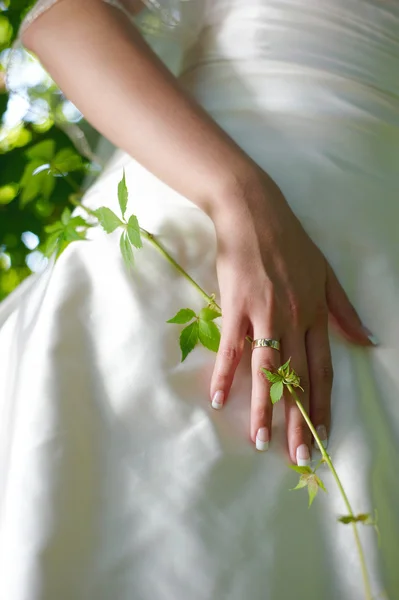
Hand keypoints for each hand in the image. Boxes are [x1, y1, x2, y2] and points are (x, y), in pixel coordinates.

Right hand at [209, 169, 375, 462]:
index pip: (322, 368)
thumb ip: (345, 310)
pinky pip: (232, 346)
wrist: (253, 213)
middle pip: (296, 378)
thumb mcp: (326, 273)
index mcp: (315, 313)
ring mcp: (263, 314)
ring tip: (259, 441)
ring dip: (262, 408)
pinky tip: (218, 399)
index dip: (323, 403)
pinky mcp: (235, 306)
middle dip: (296, 419)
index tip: (323, 433)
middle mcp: (293, 319)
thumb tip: (370, 340)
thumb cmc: (290, 242)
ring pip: (266, 370)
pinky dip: (225, 373)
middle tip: (296, 456)